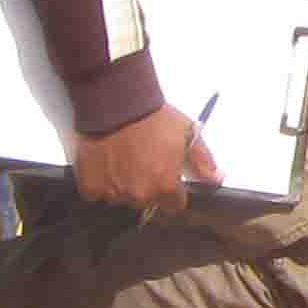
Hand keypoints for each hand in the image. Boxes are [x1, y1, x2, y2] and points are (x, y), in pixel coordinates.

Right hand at [73, 101, 216, 219]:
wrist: (117, 102)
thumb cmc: (154, 117)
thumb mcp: (188, 134)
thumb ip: (203, 161)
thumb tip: (216, 179)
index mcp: (164, 185)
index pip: (174, 206)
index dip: (173, 192)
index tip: (168, 178)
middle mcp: (139, 194)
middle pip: (146, 202)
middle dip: (147, 187)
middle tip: (144, 163)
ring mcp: (112, 191)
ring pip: (121, 198)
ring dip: (124, 186)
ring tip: (123, 161)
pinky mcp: (90, 185)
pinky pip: (97, 193)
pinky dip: (101, 183)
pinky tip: (106, 164)